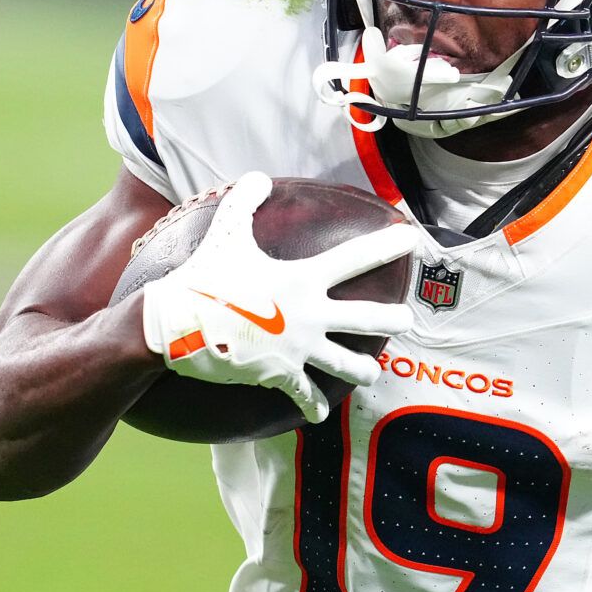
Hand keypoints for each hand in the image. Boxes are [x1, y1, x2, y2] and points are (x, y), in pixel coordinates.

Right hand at [139, 172, 415, 421]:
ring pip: (346, 365)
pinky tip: (320, 415)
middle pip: (367, 319)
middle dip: (394, 319)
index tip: (414, 238)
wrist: (177, 327)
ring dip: (363, 370)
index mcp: (303, 279)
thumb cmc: (202, 278)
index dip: (387, 245)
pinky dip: (312, 406)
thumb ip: (244, 201)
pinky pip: (305, 395)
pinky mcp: (280, 375)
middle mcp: (310, 315)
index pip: (356, 258)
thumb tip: (257, 176)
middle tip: (408, 319)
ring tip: (373, 373)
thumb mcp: (224, 233)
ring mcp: (298, 349)